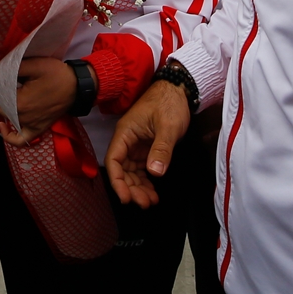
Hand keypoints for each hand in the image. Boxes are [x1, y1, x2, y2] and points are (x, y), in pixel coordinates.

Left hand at [0, 57, 83, 146]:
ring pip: (8, 119)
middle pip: (1, 108)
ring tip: (6, 97)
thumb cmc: (56, 74)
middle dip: (0, 96)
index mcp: (20, 102)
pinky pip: (20, 140)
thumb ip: (14, 68)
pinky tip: (4, 127)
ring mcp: (30, 125)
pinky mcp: (38, 129)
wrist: (77, 86)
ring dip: (4, 109)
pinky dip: (10, 137)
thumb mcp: (35, 64)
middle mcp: (23, 117)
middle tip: (5, 83)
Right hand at [104, 80, 191, 208]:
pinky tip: (153, 191)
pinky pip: (141, 168)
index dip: (117, 181)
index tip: (126, 197)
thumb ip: (161, 149)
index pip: (114, 160)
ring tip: (151, 202)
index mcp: (126, 133)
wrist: (178, 90)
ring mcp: (136, 145)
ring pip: (131, 171)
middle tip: (144, 203)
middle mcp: (127, 140)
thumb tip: (154, 172)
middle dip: (130, 188)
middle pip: (122, 170)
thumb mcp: (167, 126)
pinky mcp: (146, 147)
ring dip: (138, 187)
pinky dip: (146, 180)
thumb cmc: (169, 103)